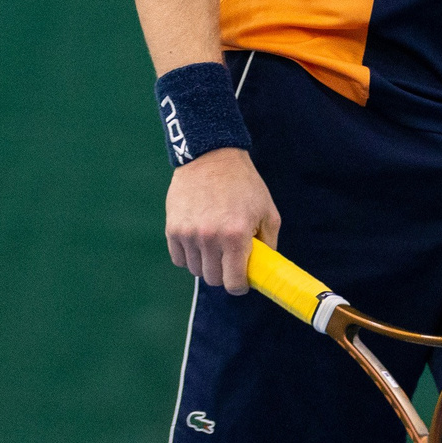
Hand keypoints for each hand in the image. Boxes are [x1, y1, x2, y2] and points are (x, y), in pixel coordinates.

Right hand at [165, 148, 279, 292]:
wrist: (212, 156)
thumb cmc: (244, 184)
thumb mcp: (268, 211)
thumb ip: (269, 244)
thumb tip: (263, 270)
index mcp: (236, 236)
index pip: (233, 282)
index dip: (240, 285)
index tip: (242, 280)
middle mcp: (210, 238)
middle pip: (213, 279)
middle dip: (224, 273)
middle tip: (229, 258)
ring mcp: (188, 234)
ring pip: (195, 270)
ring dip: (206, 263)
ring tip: (215, 244)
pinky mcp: (172, 228)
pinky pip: (179, 259)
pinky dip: (189, 255)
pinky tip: (199, 241)